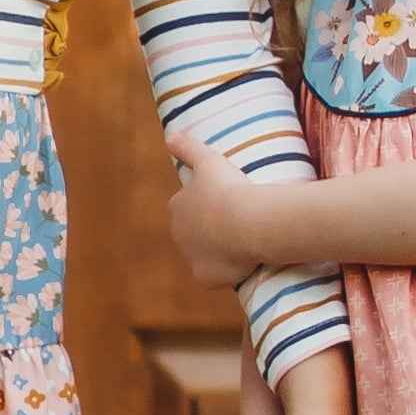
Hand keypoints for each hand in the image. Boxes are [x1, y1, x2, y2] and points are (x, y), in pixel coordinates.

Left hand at [172, 139, 314, 279]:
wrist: (246, 222)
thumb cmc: (229, 188)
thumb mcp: (208, 160)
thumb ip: (187, 147)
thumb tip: (169, 136)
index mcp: (177, 208)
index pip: (186, 208)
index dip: (205, 207)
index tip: (225, 203)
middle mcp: (179, 235)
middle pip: (192, 234)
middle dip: (208, 231)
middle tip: (235, 224)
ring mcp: (191, 258)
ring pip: (203, 256)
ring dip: (216, 252)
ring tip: (241, 244)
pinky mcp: (204, 278)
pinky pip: (213, 277)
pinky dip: (223, 273)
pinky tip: (240, 264)